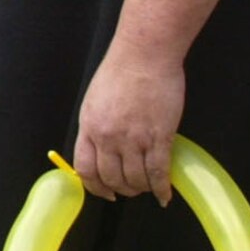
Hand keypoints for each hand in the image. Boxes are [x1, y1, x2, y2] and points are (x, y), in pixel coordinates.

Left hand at [72, 44, 182, 205]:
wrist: (144, 56)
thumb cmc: (120, 72)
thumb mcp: (95, 101)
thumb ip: (96, 127)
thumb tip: (100, 151)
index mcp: (89, 126)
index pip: (85, 169)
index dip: (95, 186)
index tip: (104, 192)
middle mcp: (108, 137)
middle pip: (111, 178)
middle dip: (121, 189)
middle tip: (131, 188)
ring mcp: (133, 139)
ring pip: (136, 180)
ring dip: (142, 188)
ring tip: (147, 186)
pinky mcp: (159, 137)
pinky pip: (159, 172)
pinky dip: (162, 188)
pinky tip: (164, 194)